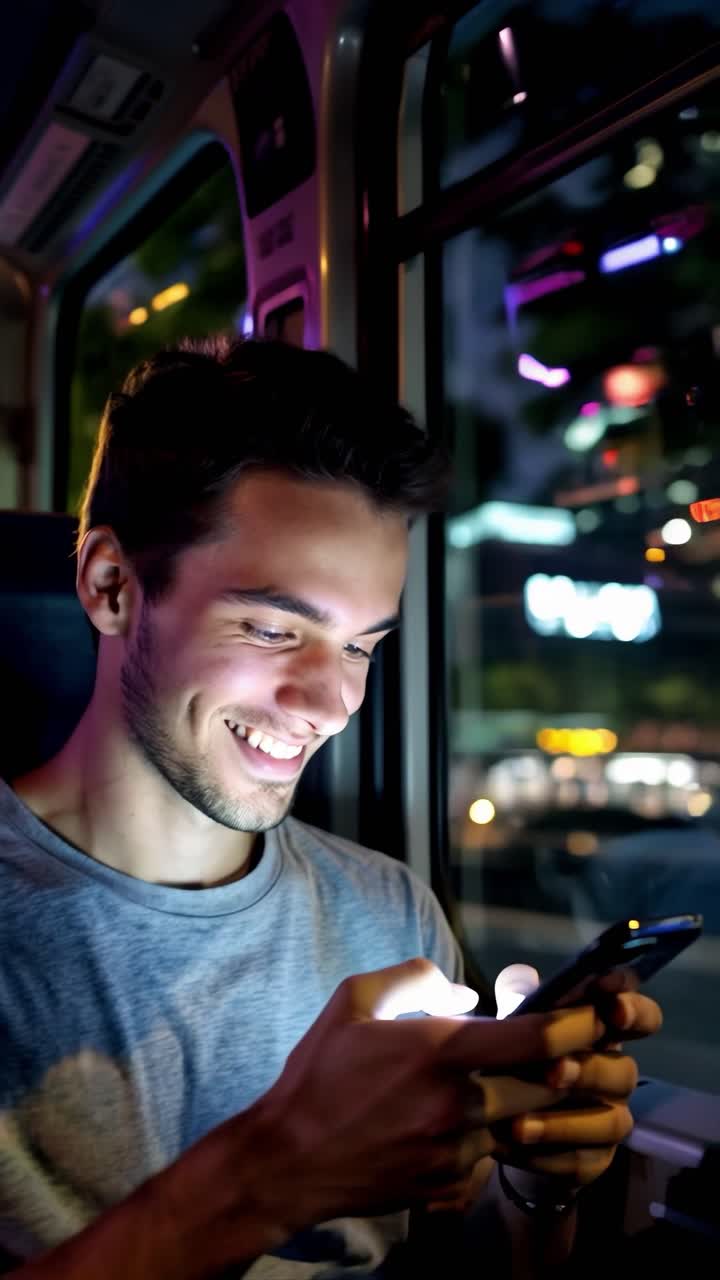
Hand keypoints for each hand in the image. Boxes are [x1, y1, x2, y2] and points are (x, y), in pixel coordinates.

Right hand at [207, 959, 610, 1233]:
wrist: (289, 1161)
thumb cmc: (319, 1074)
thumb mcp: (353, 1000)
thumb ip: (412, 977)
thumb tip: (463, 991)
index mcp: (438, 1051)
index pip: (535, 1037)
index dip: (576, 1023)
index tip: (592, 1013)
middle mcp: (459, 1103)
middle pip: (548, 1085)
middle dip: (561, 1065)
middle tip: (558, 1049)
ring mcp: (458, 1150)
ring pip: (523, 1122)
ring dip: (524, 1103)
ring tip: (497, 1085)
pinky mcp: (451, 1184)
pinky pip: (491, 1154)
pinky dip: (487, 1136)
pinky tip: (452, 1123)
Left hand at [491, 964, 662, 1187]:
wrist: (506, 1125)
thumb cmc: (520, 1060)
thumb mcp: (516, 1026)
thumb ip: (523, 1001)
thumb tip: (523, 977)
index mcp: (605, 1035)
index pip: (642, 1018)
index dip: (635, 1011)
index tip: (613, 1008)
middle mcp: (617, 1076)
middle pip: (626, 1072)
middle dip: (590, 1070)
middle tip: (553, 1070)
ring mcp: (611, 1119)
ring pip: (609, 1122)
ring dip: (563, 1122)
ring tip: (517, 1123)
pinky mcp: (595, 1161)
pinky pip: (582, 1162)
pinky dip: (545, 1155)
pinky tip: (511, 1146)